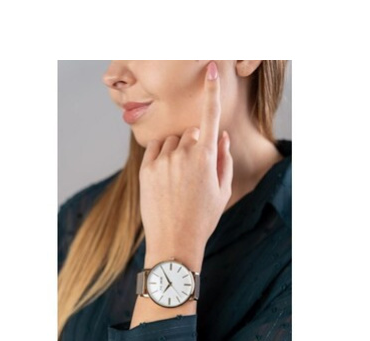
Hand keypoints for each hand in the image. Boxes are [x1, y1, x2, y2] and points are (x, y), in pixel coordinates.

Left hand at [139, 61, 233, 257]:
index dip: (211, 92)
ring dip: (177, 151)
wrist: (174, 242)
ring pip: (172, 141)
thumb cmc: (203, 218)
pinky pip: (155, 149)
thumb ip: (224, 158)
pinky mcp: (146, 169)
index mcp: (206, 157)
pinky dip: (162, 156)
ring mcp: (162, 160)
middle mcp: (183, 154)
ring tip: (179, 180)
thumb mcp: (222, 190)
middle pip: (190, 133)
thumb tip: (221, 135)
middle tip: (195, 172)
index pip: (210, 117)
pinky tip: (166, 177)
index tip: (210, 70)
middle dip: (195, 144)